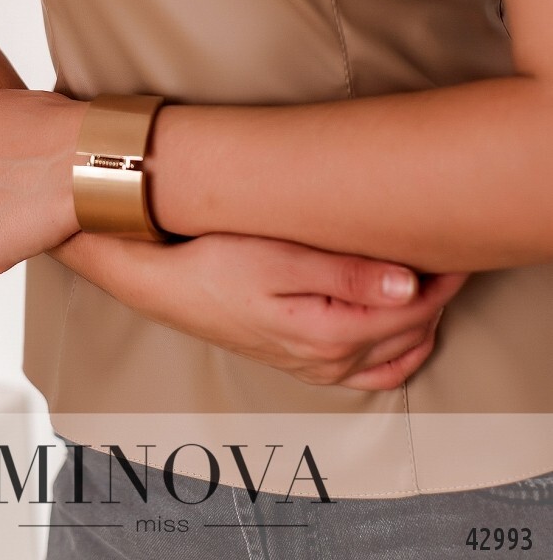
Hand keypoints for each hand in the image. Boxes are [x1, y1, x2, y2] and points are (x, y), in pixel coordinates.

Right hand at [51, 230, 467, 390]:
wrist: (164, 282)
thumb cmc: (213, 263)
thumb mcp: (279, 259)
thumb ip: (347, 275)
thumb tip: (408, 287)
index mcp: (327, 333)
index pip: (409, 312)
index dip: (440, 281)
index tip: (455, 249)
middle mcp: (325, 359)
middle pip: (407, 333)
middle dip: (435, 297)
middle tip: (446, 256)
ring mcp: (312, 364)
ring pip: (391, 356)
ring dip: (419, 323)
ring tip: (428, 283)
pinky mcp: (299, 359)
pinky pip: (366, 370)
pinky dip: (394, 351)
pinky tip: (396, 327)